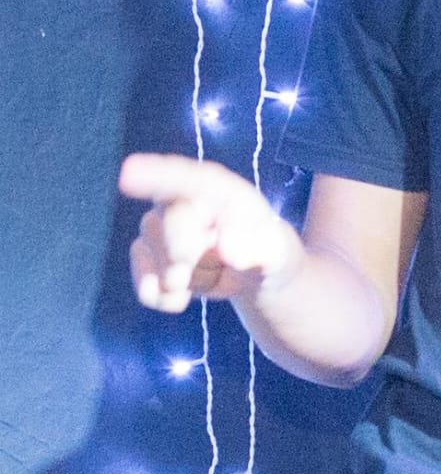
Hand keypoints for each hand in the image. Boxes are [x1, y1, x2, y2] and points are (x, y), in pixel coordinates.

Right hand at [119, 152, 302, 312]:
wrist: (254, 274)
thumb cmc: (270, 253)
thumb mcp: (280, 255)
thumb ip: (262, 249)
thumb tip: (227, 245)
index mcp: (222, 191)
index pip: (190, 180)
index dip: (159, 174)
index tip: (128, 172)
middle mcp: (186, 201)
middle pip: (168, 223)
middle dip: (185, 253)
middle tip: (216, 266)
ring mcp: (161, 226)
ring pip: (151, 255)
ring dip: (186, 280)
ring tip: (215, 272)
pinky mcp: (147, 256)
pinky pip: (145, 288)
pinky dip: (168, 300)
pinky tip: (190, 293)